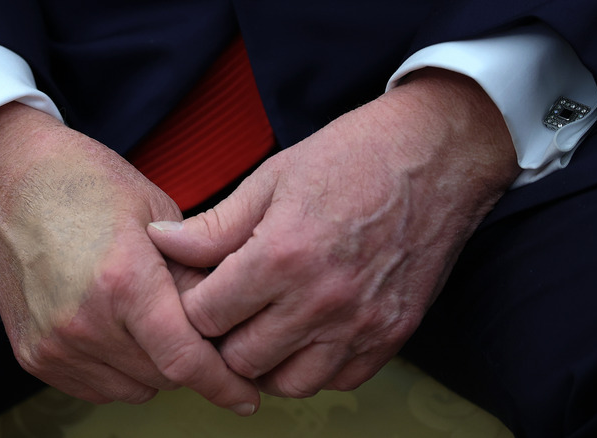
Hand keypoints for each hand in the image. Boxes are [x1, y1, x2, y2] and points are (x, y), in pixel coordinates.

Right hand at [0, 102, 258, 414]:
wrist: (8, 180)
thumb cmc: (86, 183)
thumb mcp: (157, 213)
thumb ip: (193, 274)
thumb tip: (226, 320)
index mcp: (123, 282)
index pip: (185, 360)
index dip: (224, 384)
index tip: (247, 397)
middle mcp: (84, 323)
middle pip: (164, 377)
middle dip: (192, 362)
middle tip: (200, 330)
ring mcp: (54, 344)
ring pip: (133, 388)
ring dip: (156, 367)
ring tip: (152, 320)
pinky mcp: (33, 355)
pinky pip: (97, 387)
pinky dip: (120, 371)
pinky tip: (121, 330)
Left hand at [148, 69, 519, 396]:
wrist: (435, 156)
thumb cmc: (350, 158)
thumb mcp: (271, 179)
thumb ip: (214, 226)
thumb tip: (161, 243)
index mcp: (281, 255)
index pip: (205, 317)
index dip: (189, 307)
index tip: (196, 295)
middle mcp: (320, 300)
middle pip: (240, 359)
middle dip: (221, 340)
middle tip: (225, 315)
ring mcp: (361, 323)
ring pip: (288, 383)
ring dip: (266, 363)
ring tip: (264, 328)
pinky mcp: (392, 334)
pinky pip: (338, 380)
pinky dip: (314, 366)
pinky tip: (308, 334)